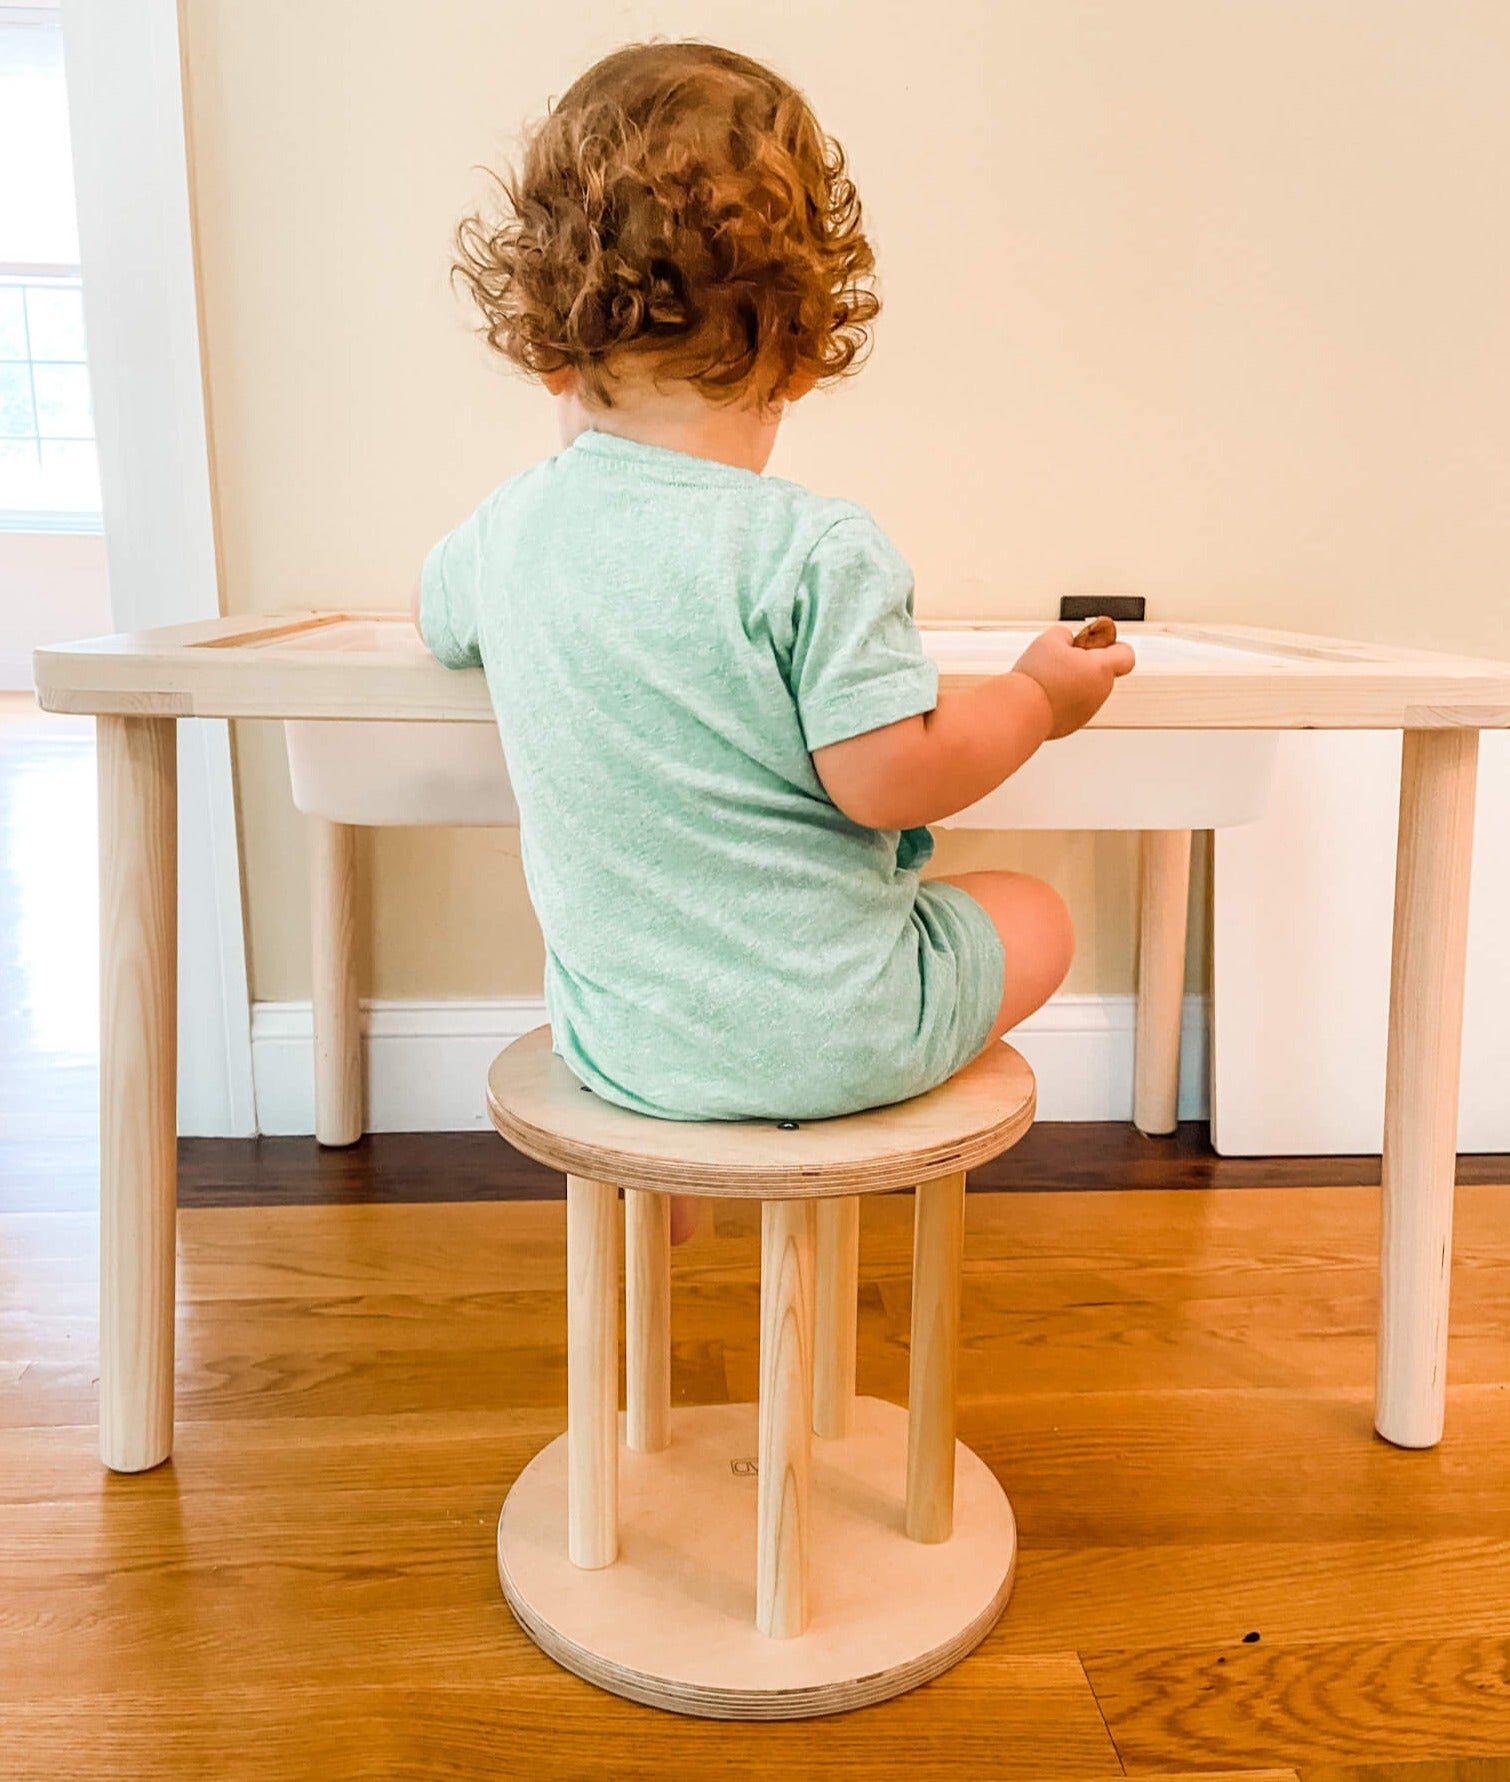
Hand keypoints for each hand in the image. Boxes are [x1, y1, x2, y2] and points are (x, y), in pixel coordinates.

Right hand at [1011, 624, 1135, 739]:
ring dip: (1071, 681)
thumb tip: (1067, 642)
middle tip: (1060, 659)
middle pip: (1102, 672)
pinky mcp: (1071, 725)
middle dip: (1084, 663)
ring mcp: (1086, 712)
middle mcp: (1099, 692)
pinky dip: (1060, 699)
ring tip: (1046, 678)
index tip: (1094, 643)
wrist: (1019, 712)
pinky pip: (1071, 706)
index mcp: (1101, 669)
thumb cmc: (1037, 678)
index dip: (1114, 646)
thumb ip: (1065, 635)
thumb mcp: (1048, 640)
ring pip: (1085, 690)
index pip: (1126, 655)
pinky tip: (1042, 694)